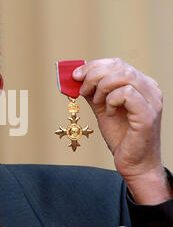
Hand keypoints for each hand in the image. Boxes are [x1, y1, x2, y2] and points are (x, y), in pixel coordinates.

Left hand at [73, 58, 171, 204]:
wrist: (133, 163)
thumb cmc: (120, 136)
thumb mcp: (102, 109)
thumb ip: (92, 93)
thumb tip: (74, 79)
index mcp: (140, 84)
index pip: (117, 63)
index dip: (93, 66)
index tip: (75, 76)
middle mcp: (149, 89)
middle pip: (119, 66)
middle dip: (93, 75)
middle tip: (82, 90)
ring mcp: (151, 100)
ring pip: (123, 76)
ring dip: (102, 87)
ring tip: (96, 102)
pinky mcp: (148, 114)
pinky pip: (126, 93)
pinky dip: (111, 100)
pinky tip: (109, 112)